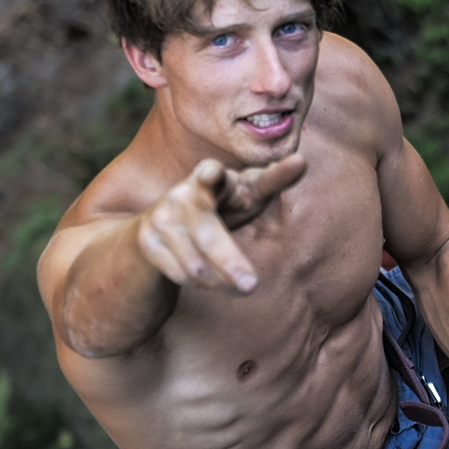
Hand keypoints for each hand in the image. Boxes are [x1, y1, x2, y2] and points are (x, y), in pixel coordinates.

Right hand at [136, 155, 306, 292]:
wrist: (163, 224)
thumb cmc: (223, 203)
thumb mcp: (248, 191)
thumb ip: (274, 179)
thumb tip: (302, 161)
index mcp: (209, 178)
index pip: (210, 176)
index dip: (211, 175)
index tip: (213, 173)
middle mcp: (181, 195)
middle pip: (208, 236)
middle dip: (230, 262)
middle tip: (252, 286)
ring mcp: (160, 219)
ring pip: (196, 264)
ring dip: (221, 281)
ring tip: (238, 283)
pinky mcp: (147, 241)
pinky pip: (181, 274)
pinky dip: (201, 284)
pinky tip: (207, 278)